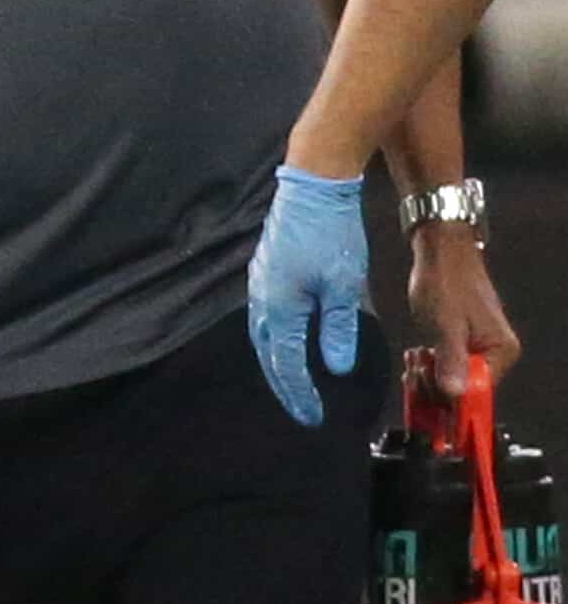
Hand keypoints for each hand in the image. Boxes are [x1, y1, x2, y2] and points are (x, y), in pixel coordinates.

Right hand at [247, 165, 367, 425]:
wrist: (312, 186)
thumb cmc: (332, 235)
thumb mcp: (345, 286)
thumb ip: (339, 329)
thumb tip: (336, 368)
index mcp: (279, 308)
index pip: (286, 363)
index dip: (300, 394)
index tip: (312, 418)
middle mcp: (261, 300)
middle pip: (268, 354)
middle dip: (284, 384)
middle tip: (301, 407)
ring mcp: (258, 283)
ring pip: (264, 335)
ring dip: (278, 361)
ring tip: (294, 380)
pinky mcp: (264, 269)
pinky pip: (265, 315)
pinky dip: (277, 337)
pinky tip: (290, 337)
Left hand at [408, 222, 520, 406]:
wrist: (441, 253)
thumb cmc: (446, 283)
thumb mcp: (446, 324)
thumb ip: (451, 359)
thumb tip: (454, 394)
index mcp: (501, 352)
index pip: (478, 392)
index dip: (451, 399)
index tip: (425, 391)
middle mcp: (495, 355)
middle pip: (464, 390)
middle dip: (434, 385)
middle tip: (414, 369)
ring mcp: (477, 350)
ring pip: (451, 381)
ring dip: (428, 377)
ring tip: (413, 360)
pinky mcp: (461, 344)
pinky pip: (445, 367)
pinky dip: (429, 367)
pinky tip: (415, 358)